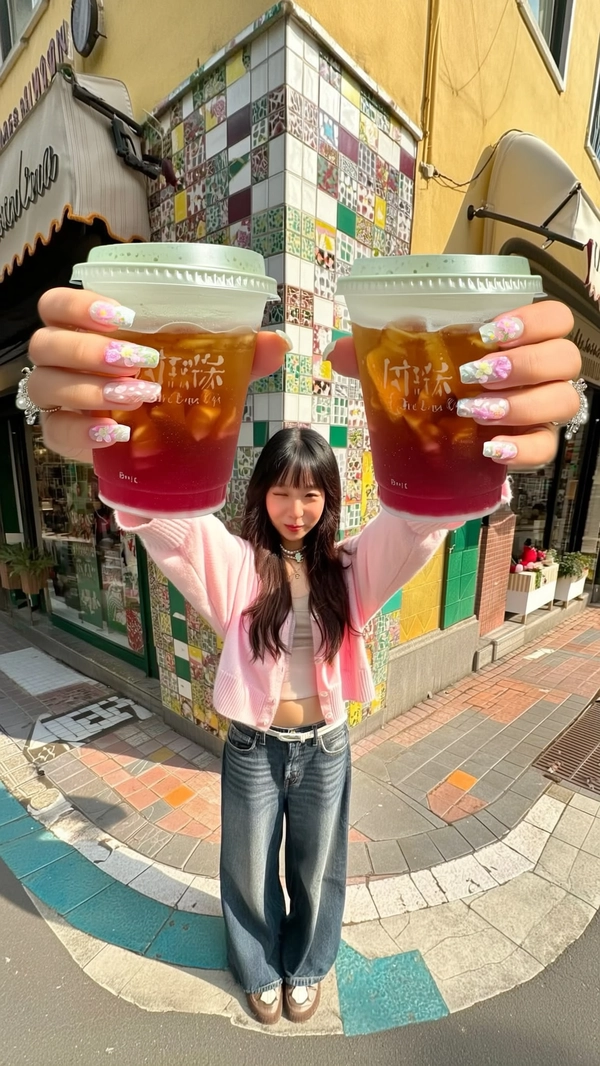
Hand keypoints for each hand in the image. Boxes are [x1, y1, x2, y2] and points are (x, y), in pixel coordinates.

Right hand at [29, 288, 291, 463]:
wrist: (157, 442)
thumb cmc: (171, 387)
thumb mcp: (206, 367)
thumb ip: (239, 352)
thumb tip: (277, 343)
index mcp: (89, 328)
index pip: (57, 304)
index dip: (78, 306)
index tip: (123, 318)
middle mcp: (63, 359)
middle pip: (45, 344)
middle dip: (89, 351)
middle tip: (139, 363)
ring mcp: (58, 398)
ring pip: (46, 386)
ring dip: (91, 390)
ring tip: (136, 398)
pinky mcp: (62, 435)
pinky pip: (56, 432)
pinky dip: (85, 432)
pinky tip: (116, 433)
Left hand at [327, 301, 580, 468]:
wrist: (430, 455)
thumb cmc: (430, 397)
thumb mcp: (403, 373)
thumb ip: (373, 356)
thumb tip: (337, 350)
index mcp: (515, 342)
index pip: (555, 318)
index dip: (535, 321)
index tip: (492, 332)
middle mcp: (538, 374)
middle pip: (566, 360)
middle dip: (524, 364)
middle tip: (476, 375)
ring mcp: (540, 412)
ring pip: (562, 401)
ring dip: (519, 404)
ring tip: (474, 411)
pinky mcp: (532, 448)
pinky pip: (545, 449)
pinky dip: (520, 448)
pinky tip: (490, 447)